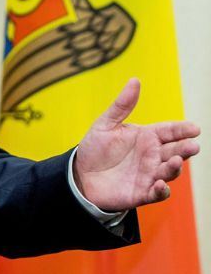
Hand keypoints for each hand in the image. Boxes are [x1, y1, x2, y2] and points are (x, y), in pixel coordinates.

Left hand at [74, 78, 199, 210]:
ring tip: (176, 161)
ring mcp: (149, 174)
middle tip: (192, 145)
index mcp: (147, 137)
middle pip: (176, 151)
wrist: (79, 175)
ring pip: (170, 171)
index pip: (170, 131)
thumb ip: (122, 105)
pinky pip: (157, 193)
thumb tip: (135, 80)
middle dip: (186, 148)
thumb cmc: (95, 149)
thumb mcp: (105, 125)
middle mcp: (153, 156)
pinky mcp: (142, 193)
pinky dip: (162, 190)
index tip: (194, 128)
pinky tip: (160, 185)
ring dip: (175, 167)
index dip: (183, 130)